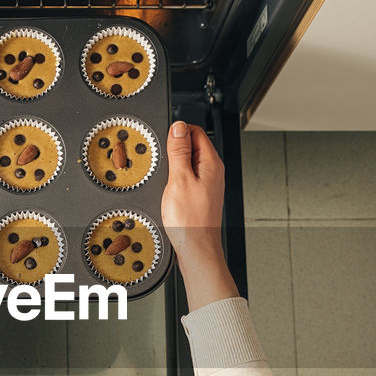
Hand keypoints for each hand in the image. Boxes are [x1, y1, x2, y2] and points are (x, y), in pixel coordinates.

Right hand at [161, 122, 238, 309]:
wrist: (196, 248)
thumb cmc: (190, 220)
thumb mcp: (179, 179)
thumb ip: (179, 151)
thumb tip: (178, 127)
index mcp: (211, 163)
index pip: (195, 131)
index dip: (177, 132)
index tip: (164, 142)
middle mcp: (212, 171)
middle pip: (191, 145)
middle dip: (174, 149)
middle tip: (163, 164)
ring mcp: (207, 183)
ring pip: (187, 162)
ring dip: (173, 166)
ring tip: (166, 180)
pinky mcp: (199, 194)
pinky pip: (186, 177)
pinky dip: (175, 179)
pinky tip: (169, 190)